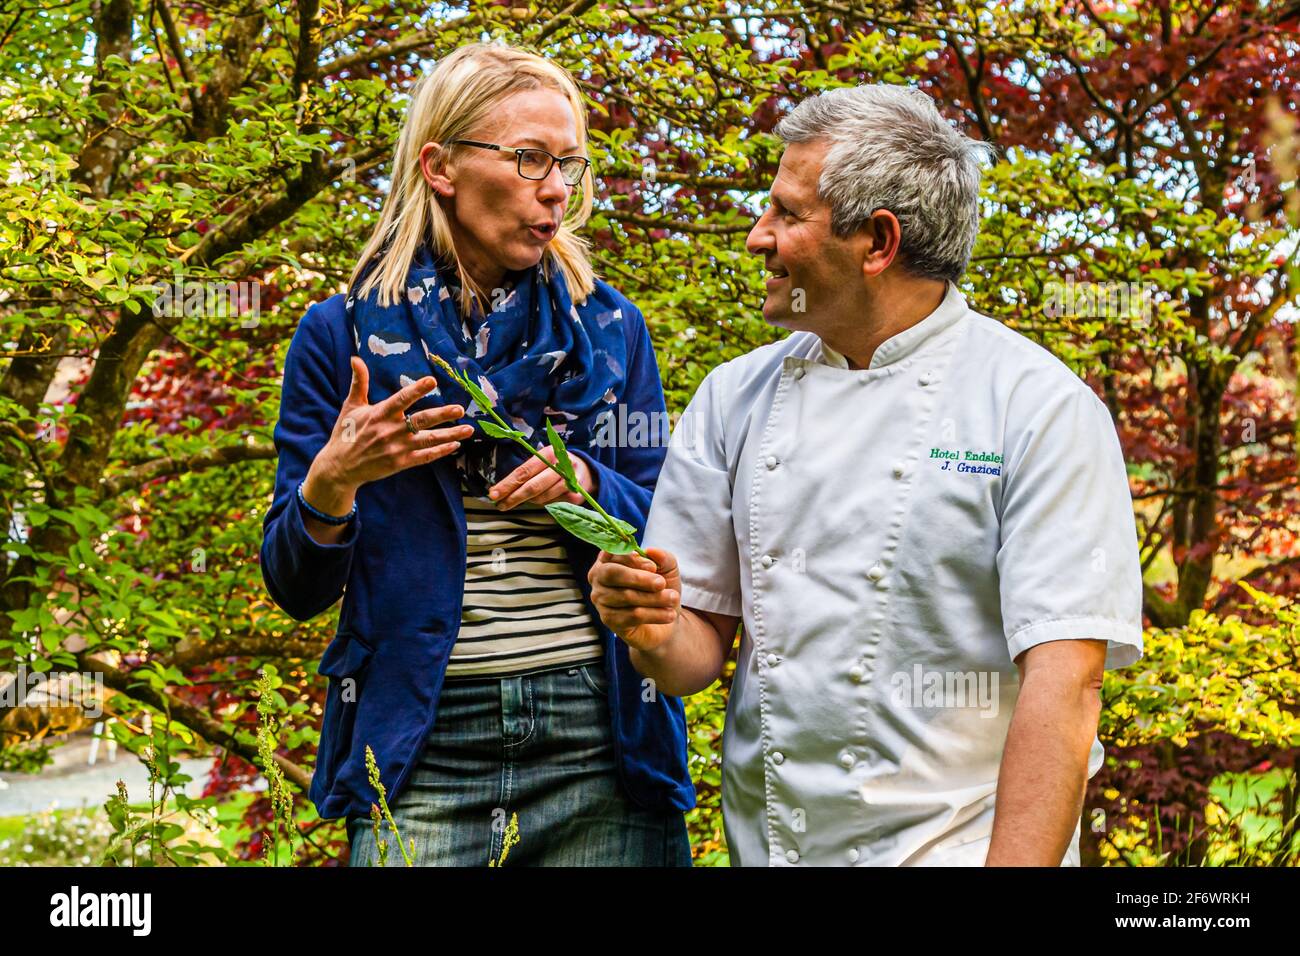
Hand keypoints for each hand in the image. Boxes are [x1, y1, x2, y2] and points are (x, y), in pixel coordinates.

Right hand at [315, 355, 475, 492]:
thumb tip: (355, 358)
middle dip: (442, 414)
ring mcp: (397, 448)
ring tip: (469, 429)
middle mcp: (391, 431)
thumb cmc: (345, 433)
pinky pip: (425, 457)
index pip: (401, 399)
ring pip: (428, 440)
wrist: (340, 467)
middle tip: (460, 409)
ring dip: (450, 435)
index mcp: (380, 414)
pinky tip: (455, 445)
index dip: (417, 390)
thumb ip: (359, 382)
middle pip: (421, 420)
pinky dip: (440, 451)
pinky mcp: (401, 463)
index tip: (432, 380)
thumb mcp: (350, 406)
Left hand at [488, 445, 595, 509]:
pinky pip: (551, 504)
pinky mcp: (575, 495)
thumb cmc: (556, 465)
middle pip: (532, 487)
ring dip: (527, 501)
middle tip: (500, 505)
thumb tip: (501, 488)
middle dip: (513, 498)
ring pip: (541, 498)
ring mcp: (570, 482)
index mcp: (549, 453)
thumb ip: (527, 471)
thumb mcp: (543, 459)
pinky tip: (538, 499)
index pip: (524, 471)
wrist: (586, 471)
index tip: (493, 494)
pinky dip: (542, 503)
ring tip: (517, 500)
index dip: (507, 484)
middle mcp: (561, 466)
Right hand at [587, 547, 680, 651]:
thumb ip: (663, 557)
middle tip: (661, 583)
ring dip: (654, 598)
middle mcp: (599, 577)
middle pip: (612, 573)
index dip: (633, 559)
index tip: (653, 566)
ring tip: (673, 599)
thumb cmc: (659, 588)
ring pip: (626, 596)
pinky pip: (631, 615)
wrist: (665, 617)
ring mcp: (601, 600)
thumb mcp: (667, 568)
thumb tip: (652, 551)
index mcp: (609, 559)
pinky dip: (654, 614)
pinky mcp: (609, 620)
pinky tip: (668, 614)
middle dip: (639, 578)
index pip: (613, 553)